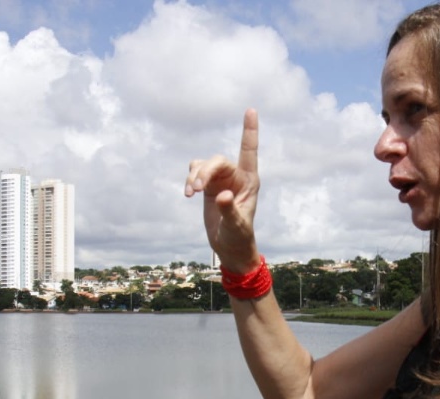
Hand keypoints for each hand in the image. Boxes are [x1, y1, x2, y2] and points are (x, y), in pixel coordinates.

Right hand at [184, 108, 260, 272]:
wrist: (230, 246)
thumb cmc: (238, 236)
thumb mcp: (236, 226)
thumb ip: (230, 210)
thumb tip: (222, 196)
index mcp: (249, 181)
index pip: (249, 151)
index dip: (249, 130)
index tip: (251, 110)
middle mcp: (236, 176)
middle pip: (217, 160)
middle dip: (204, 172)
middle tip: (196, 190)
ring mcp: (221, 179)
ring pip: (203, 164)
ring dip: (194, 176)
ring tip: (190, 194)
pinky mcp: (208, 185)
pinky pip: (195, 171)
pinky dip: (190, 179)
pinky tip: (189, 193)